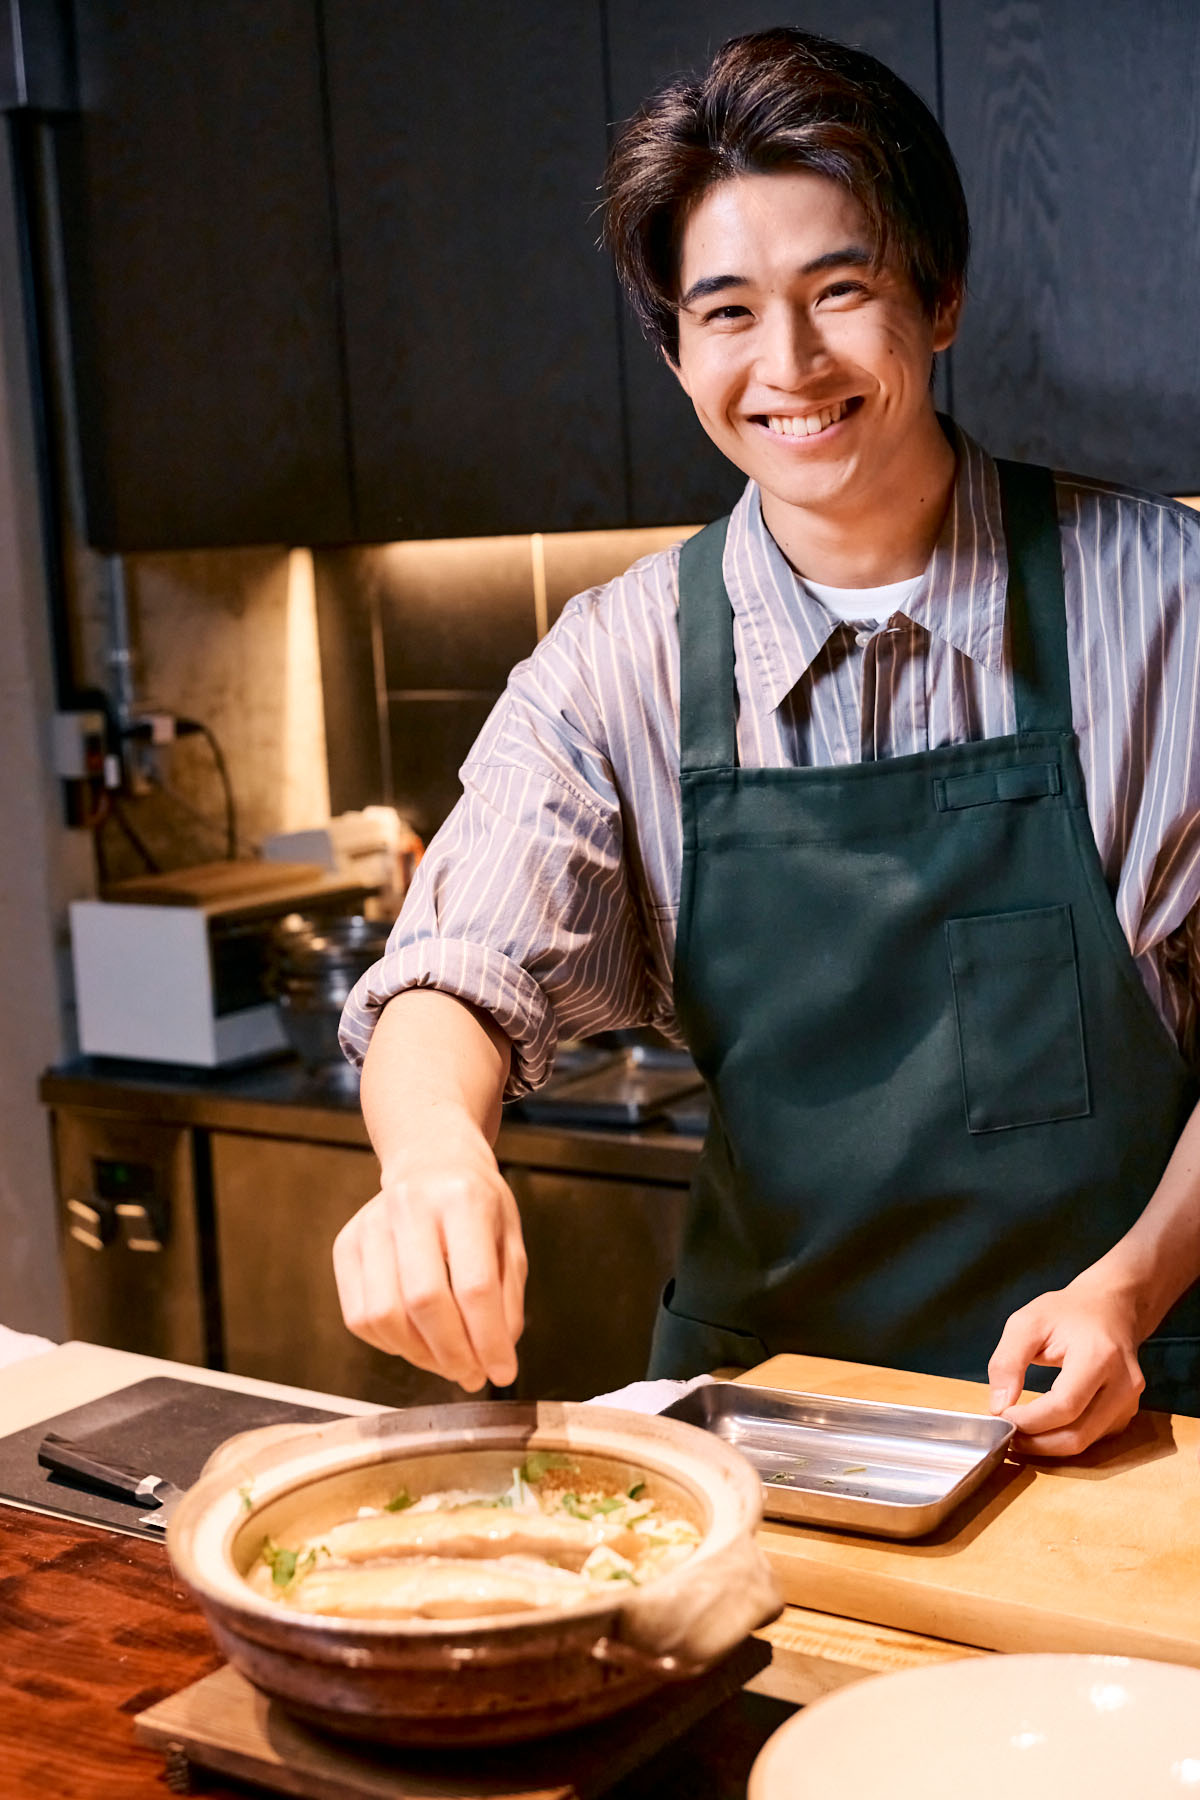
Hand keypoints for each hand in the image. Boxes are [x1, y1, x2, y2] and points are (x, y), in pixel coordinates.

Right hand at [332, 1132, 526, 1391]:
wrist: (430, 1160)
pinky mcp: (345, 1246)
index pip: (473, 1284)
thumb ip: (507, 1299)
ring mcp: (369, 1224)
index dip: (488, 1339)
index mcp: (462, 1199)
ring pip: (384, 1315)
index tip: (502, 1373)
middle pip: (424, 1301)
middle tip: (472, 1375)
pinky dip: (390, 1344)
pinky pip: (359, 1317)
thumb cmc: (476, 1204)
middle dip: (452, 1353)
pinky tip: (416, 1340)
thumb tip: (496, 1360)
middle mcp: (409, 1206)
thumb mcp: (509, 1239)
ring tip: (446, 1360)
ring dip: (419, 1355)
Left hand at [986, 1271, 1144, 1455]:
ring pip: (1085, 1443)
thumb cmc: (1067, 1312)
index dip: (1030, 1420)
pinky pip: (1092, 1438)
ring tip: (1020, 1432)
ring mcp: (1129, 1402)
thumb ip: (1007, 1362)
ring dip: (1048, 1446)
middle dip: (1036, 1443)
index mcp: (1099, 1356)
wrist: (1111, 1307)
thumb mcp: (1027, 1323)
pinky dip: (1064, 1439)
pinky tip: (1042, 1428)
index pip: (1064, 1405)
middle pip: (1077, 1435)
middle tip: (1007, 1436)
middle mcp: (1123, 1384)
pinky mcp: (1126, 1413)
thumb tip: (998, 1406)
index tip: (1001, 1417)